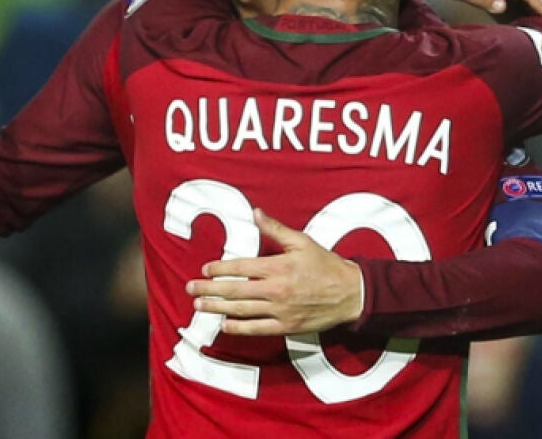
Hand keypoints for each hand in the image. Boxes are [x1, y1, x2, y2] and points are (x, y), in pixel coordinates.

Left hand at [185, 208, 362, 336]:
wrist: (351, 293)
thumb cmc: (326, 265)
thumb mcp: (302, 241)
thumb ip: (275, 229)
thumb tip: (255, 212)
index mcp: (278, 267)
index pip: (240, 267)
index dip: (219, 268)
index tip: (204, 269)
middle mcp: (275, 290)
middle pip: (234, 290)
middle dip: (209, 290)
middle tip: (190, 289)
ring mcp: (280, 311)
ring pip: (241, 311)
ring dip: (217, 308)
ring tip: (199, 306)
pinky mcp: (287, 327)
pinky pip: (257, 329)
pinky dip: (239, 328)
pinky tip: (224, 326)